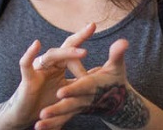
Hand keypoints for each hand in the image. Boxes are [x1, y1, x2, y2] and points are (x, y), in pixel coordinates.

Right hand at [0, 23, 94, 127]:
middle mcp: (49, 64)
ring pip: (51, 55)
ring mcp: (38, 70)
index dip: (82, 37)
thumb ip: (81, 80)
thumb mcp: (69, 90)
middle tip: (91, 27)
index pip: (72, 49)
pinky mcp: (27, 79)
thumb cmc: (48, 102)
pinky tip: (36, 44)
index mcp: (59, 66)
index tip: (92, 25)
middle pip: (64, 47)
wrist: (30, 117)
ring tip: (82, 52)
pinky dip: (30, 54)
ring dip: (66, 53)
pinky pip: (26, 63)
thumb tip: (100, 70)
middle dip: (78, 37)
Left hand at [35, 39, 149, 129]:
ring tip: (38, 124)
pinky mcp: (76, 111)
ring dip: (52, 120)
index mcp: (93, 86)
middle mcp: (85, 98)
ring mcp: (80, 107)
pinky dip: (52, 125)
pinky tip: (39, 128)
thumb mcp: (117, 68)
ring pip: (64, 114)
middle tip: (43, 113)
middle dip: (57, 109)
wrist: (119, 101)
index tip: (60, 93)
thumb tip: (123, 41)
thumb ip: (117, 55)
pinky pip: (63, 120)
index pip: (82, 87)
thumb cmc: (116, 81)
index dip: (72, 89)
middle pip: (70, 104)